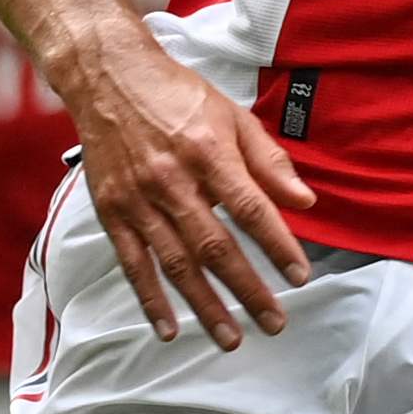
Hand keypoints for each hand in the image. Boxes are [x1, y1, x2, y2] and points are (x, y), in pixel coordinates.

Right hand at [54, 18, 313, 347]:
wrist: (107, 76)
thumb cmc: (178, 95)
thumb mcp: (233, 115)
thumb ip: (270, 161)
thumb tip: (305, 202)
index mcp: (207, 151)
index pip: (251, 209)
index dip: (278, 246)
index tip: (300, 276)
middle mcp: (171, 179)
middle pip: (214, 245)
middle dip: (247, 289)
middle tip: (275, 322)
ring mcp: (137, 198)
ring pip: (175, 263)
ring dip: (204, 305)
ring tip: (232, 337)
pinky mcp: (111, 210)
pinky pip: (132, 263)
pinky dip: (150, 299)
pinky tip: (170, 329)